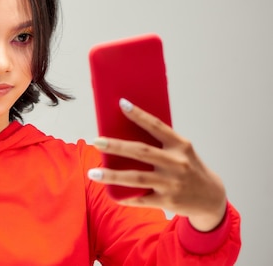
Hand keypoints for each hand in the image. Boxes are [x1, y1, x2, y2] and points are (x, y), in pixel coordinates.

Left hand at [88, 98, 227, 231]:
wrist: (211, 198)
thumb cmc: (188, 168)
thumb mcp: (181, 151)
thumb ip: (160, 142)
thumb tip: (124, 130)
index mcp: (180, 146)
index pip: (157, 126)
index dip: (139, 115)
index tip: (122, 103)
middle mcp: (177, 163)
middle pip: (141, 151)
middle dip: (116, 146)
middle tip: (96, 141)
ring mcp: (172, 183)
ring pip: (137, 177)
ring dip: (112, 175)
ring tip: (93, 173)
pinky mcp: (168, 201)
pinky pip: (140, 198)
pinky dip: (124, 196)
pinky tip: (110, 193)